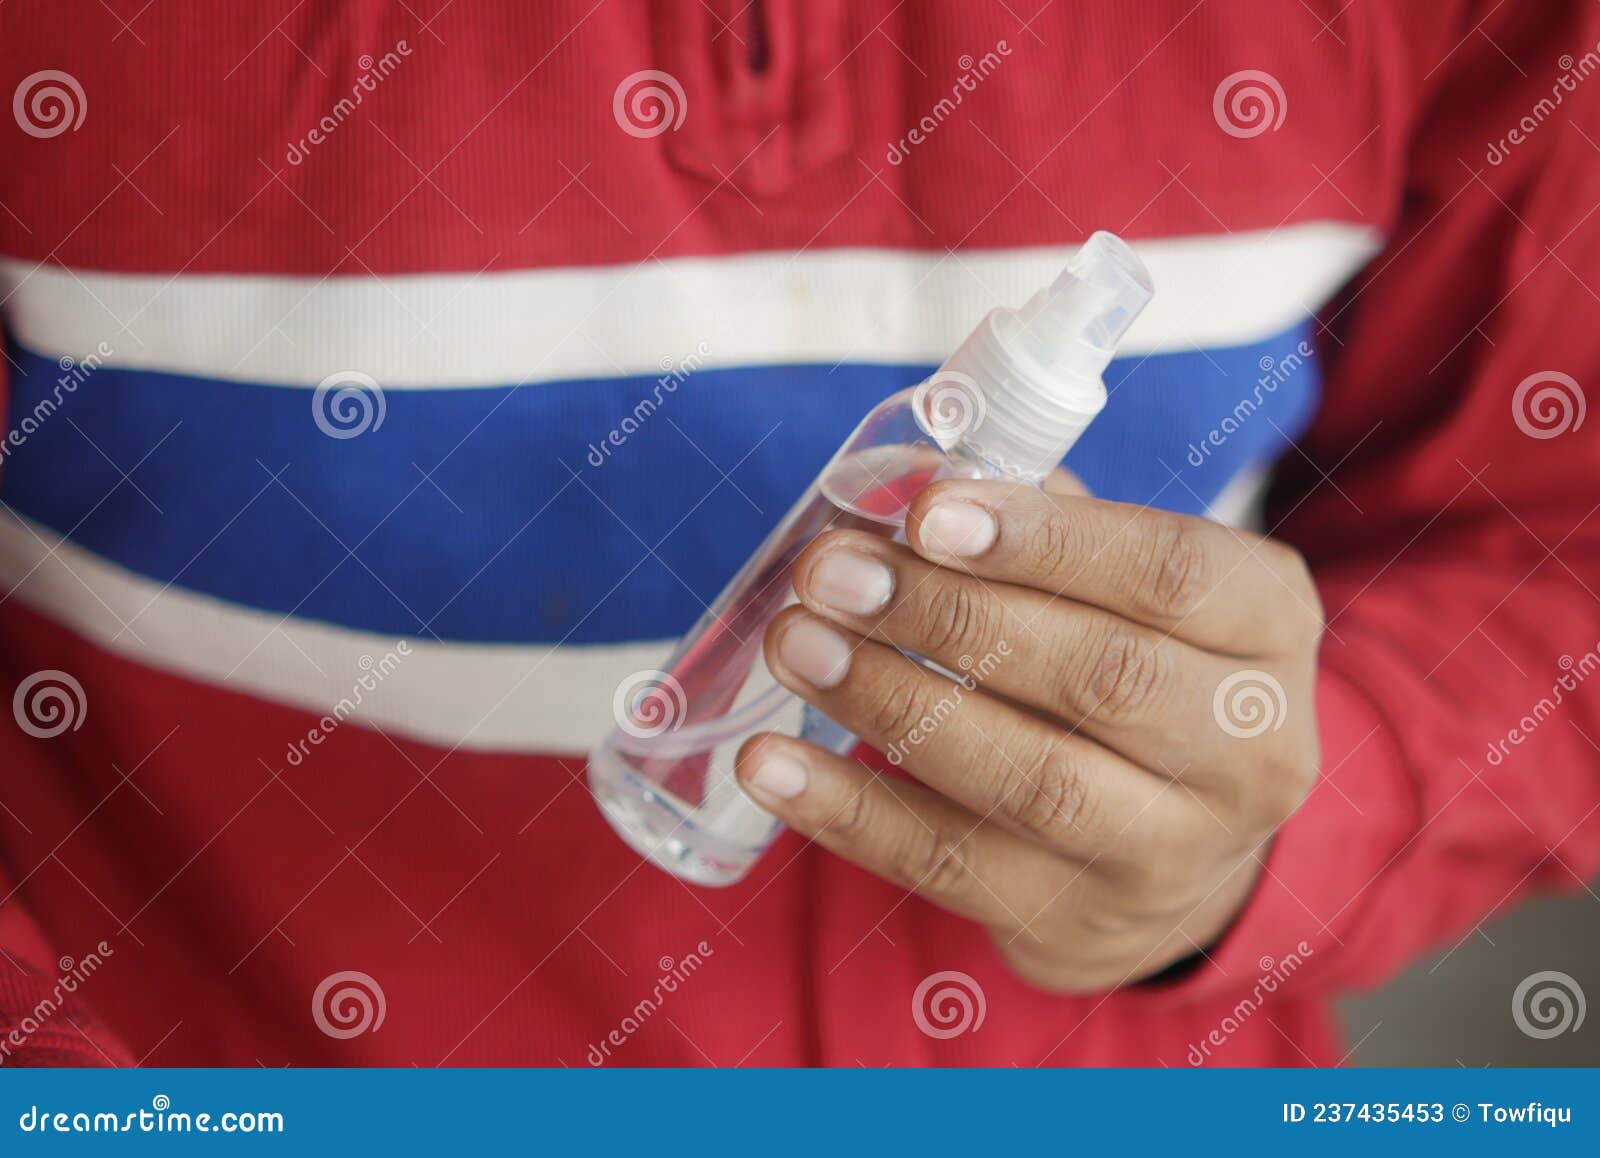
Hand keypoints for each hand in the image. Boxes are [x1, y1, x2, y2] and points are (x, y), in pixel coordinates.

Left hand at [736, 477, 1322, 992]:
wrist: (1180, 852)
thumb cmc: (1139, 673)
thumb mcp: (1129, 585)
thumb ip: (1038, 522)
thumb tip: (902, 474)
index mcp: (1268, 626)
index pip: (1171, 574)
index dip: (1045, 541)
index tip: (926, 513)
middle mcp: (1247, 749)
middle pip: (1099, 677)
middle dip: (948, 617)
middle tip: (831, 572)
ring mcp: (1169, 850)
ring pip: (1027, 778)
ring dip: (891, 702)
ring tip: (795, 643)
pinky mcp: (1074, 921)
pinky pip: (949, 863)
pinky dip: (849, 811)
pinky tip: (770, 763)